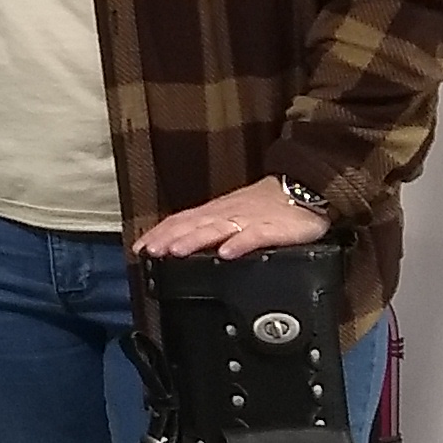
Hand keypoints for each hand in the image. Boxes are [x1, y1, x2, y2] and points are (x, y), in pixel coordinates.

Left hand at [134, 177, 328, 262]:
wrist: (304, 188)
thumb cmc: (269, 206)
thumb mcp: (234, 216)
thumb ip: (212, 230)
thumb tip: (184, 246)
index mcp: (216, 212)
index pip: (181, 221)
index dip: (159, 233)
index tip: (139, 248)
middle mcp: (227, 213)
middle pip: (193, 225)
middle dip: (169, 238)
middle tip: (150, 251)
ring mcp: (249, 219)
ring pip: (217, 228)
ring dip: (195, 240)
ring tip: (176, 251)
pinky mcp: (273, 228)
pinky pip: (254, 236)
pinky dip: (239, 244)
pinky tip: (226, 254)